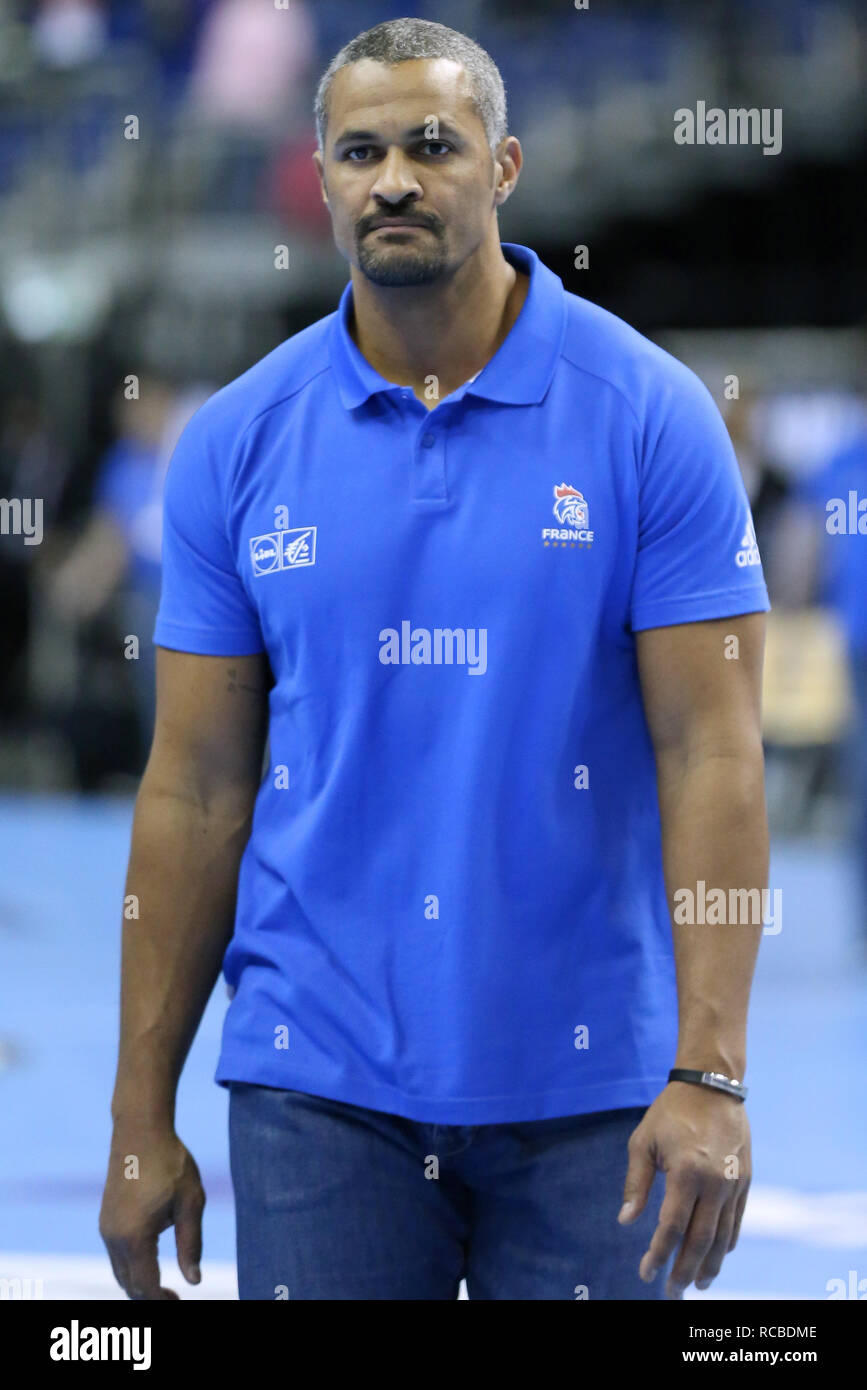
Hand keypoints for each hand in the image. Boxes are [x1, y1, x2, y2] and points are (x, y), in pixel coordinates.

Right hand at [99, 1125, 205, 1299]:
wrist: (140, 1130)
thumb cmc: (171, 1163)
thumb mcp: (191, 1202)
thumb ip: (191, 1244)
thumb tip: (193, 1281)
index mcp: (135, 1236)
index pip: (146, 1285)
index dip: (162, 1300)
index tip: (180, 1302)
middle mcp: (114, 1237)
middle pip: (129, 1284)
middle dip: (150, 1296)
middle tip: (175, 1298)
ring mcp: (106, 1227)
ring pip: (120, 1271)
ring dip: (139, 1282)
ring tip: (165, 1286)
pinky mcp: (106, 1218)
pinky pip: (116, 1255)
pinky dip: (131, 1266)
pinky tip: (151, 1260)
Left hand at [618, 1081, 750, 1297]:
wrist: (712, 1085)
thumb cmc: (671, 1111)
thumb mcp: (643, 1141)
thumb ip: (636, 1183)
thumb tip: (625, 1221)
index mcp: (686, 1173)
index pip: (671, 1227)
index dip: (658, 1254)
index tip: (646, 1273)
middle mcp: (715, 1183)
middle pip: (700, 1240)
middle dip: (685, 1270)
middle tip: (672, 1291)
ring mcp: (734, 1184)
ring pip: (722, 1237)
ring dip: (710, 1265)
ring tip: (698, 1284)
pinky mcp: (745, 1180)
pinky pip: (737, 1221)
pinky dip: (727, 1243)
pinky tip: (717, 1256)